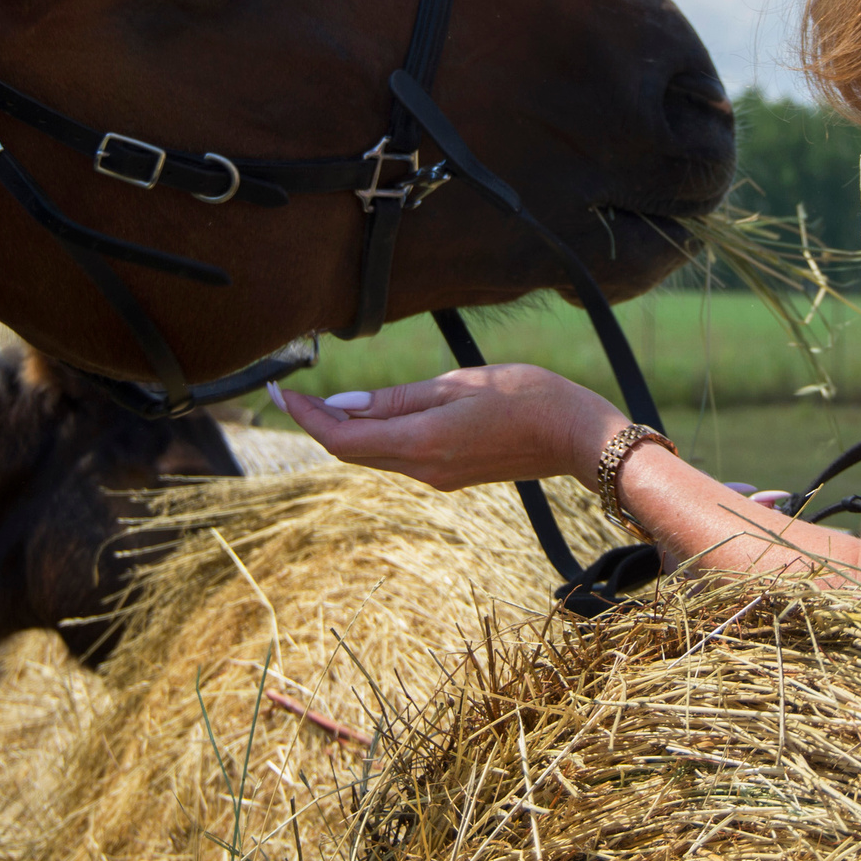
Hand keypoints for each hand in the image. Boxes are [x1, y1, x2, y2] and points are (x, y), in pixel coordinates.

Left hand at [274, 365, 628, 492]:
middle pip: (353, 450)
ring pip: (375, 455)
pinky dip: (378, 435)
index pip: (342, 438)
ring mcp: (437, 476)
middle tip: (294, 391)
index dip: (307, 417)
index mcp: (422, 443)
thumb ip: (398, 398)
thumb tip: (344, 403)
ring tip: (328, 398)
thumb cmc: (527, 397)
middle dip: (321, 422)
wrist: (577, 437)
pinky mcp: (451, 474)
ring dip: (349, 429)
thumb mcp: (459, 384)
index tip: (283, 392)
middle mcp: (423, 469)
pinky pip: (400, 456)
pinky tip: (377, 411)